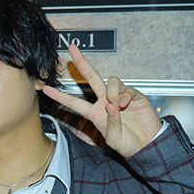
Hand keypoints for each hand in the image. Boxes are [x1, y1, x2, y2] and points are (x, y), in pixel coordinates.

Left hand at [43, 44, 161, 156]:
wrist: (147, 144)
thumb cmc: (128, 144)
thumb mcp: (114, 140)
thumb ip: (110, 123)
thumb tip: (110, 105)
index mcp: (95, 114)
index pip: (74, 103)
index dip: (60, 96)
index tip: (45, 89)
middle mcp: (104, 102)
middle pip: (91, 78)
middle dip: (82, 63)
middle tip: (72, 49)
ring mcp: (118, 97)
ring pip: (110, 81)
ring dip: (112, 91)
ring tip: (117, 105)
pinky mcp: (133, 95)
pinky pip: (126, 88)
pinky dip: (125, 95)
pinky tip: (126, 104)